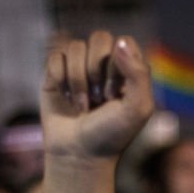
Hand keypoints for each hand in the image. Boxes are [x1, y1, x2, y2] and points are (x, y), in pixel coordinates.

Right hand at [41, 31, 153, 162]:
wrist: (79, 154)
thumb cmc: (112, 134)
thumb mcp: (138, 108)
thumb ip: (139, 73)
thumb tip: (119, 42)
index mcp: (128, 69)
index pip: (124, 42)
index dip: (119, 64)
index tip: (117, 94)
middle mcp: (104, 64)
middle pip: (99, 37)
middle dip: (97, 70)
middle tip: (101, 98)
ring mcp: (79, 67)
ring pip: (75, 47)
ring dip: (78, 80)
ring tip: (83, 105)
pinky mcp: (56, 74)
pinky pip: (54, 57)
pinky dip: (60, 80)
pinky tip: (66, 99)